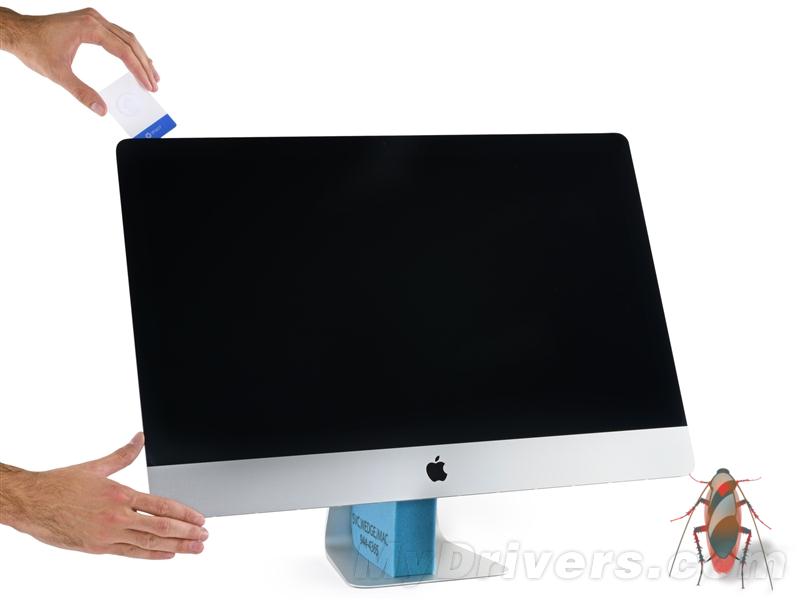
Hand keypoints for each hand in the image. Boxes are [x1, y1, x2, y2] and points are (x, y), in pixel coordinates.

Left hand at [0, 7, 158, 114]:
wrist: (18, 31)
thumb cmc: (33, 46)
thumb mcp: (58, 74)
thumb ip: (82, 93)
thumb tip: (101, 109)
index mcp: (89, 27)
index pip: (123, 50)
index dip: (138, 69)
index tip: (148, 85)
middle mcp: (94, 19)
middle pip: (130, 42)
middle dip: (144, 65)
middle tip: (154, 83)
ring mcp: (93, 19)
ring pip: (126, 37)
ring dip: (140, 56)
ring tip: (151, 74)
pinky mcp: (90, 23)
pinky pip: (117, 35)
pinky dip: (129, 49)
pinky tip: (136, 60)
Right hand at [0, 433, 207, 559]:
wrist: (32, 503)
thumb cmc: (61, 485)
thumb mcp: (97, 467)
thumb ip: (124, 454)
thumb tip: (140, 438)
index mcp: (120, 494)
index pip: (162, 506)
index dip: (184, 513)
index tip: (200, 518)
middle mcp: (117, 516)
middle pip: (161, 527)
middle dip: (186, 532)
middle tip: (204, 535)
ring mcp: (108, 534)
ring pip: (148, 542)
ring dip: (175, 547)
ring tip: (194, 548)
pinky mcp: (98, 548)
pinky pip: (130, 553)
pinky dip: (151, 555)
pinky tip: (167, 555)